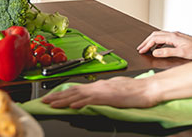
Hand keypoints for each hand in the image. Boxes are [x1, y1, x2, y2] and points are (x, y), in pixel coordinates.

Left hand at [41, 77, 156, 108]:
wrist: (147, 89)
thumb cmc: (135, 91)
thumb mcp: (115, 91)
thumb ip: (103, 94)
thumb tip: (93, 98)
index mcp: (100, 85)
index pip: (77, 89)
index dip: (63, 93)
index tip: (52, 97)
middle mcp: (98, 86)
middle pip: (73, 91)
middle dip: (57, 96)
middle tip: (44, 101)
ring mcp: (102, 90)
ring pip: (78, 94)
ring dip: (62, 99)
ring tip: (51, 104)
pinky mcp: (108, 97)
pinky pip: (90, 99)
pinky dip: (79, 102)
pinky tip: (70, 105)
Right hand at [137, 31, 191, 59]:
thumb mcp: (182, 53)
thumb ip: (167, 52)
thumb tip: (155, 52)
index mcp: (173, 37)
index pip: (155, 39)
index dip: (146, 44)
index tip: (141, 50)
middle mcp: (174, 34)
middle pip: (155, 35)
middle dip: (146, 41)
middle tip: (140, 48)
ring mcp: (176, 36)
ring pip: (160, 35)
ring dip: (152, 41)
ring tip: (146, 48)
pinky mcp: (179, 38)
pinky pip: (165, 38)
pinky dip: (158, 42)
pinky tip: (158, 48)